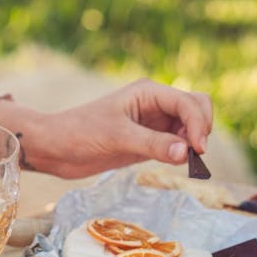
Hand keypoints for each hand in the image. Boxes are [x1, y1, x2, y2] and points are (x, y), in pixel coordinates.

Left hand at [0, 78, 212, 178]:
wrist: (55, 148)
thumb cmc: (79, 134)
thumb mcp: (117, 138)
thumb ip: (153, 144)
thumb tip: (186, 153)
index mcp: (148, 92)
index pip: (188, 103)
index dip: (198, 125)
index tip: (197, 150)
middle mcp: (154, 104)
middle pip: (196, 108)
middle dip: (202, 129)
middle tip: (194, 156)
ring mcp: (152, 123)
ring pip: (189, 127)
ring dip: (194, 142)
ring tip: (186, 163)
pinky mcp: (147, 141)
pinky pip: (176, 143)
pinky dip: (182, 152)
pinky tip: (176, 163)